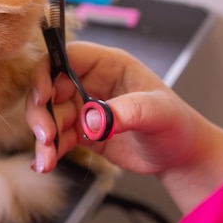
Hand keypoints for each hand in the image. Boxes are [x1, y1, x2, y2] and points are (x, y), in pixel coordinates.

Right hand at [26, 42, 204, 175]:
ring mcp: (83, 107)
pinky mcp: (80, 131)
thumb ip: (127, 111)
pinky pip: (56, 138)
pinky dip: (48, 151)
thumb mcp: (159, 113)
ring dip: (43, 137)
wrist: (180, 157)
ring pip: (48, 115)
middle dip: (41, 112)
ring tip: (47, 159)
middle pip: (49, 88)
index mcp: (107, 65)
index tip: (43, 97)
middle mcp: (89, 83)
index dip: (47, 73)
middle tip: (46, 136)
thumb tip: (91, 119)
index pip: (65, 58)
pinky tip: (45, 164)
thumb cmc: (177, 126)